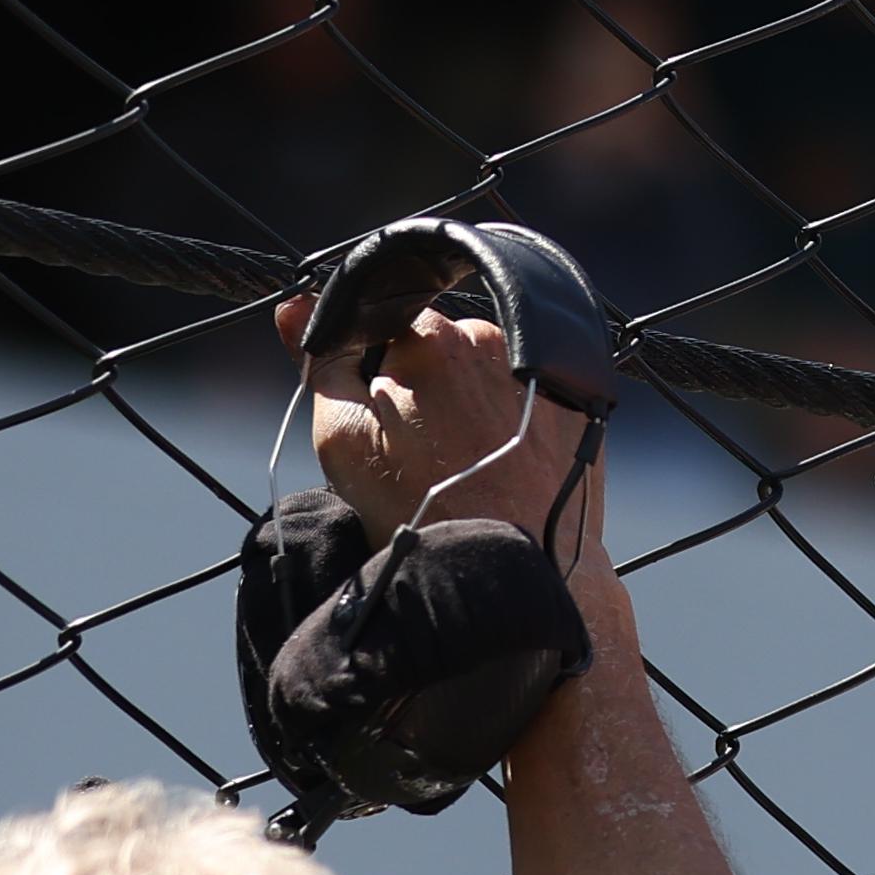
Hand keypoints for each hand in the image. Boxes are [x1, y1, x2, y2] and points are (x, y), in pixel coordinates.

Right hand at [284, 288, 628, 671]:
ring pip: (486, 373)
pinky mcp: (578, 409)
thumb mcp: (343, 436)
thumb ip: (320, 362)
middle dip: (423, 383)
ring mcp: (543, 373)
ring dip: (469, 402)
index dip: (373, 370)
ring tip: (463, 460)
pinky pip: (531, 399)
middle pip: (440, 347)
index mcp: (432, 335)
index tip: (379, 415)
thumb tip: (295, 308)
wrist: (510, 566)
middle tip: (420, 447)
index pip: (386, 326)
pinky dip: (511, 422)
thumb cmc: (421, 508)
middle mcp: (495, 341)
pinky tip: (501, 463)